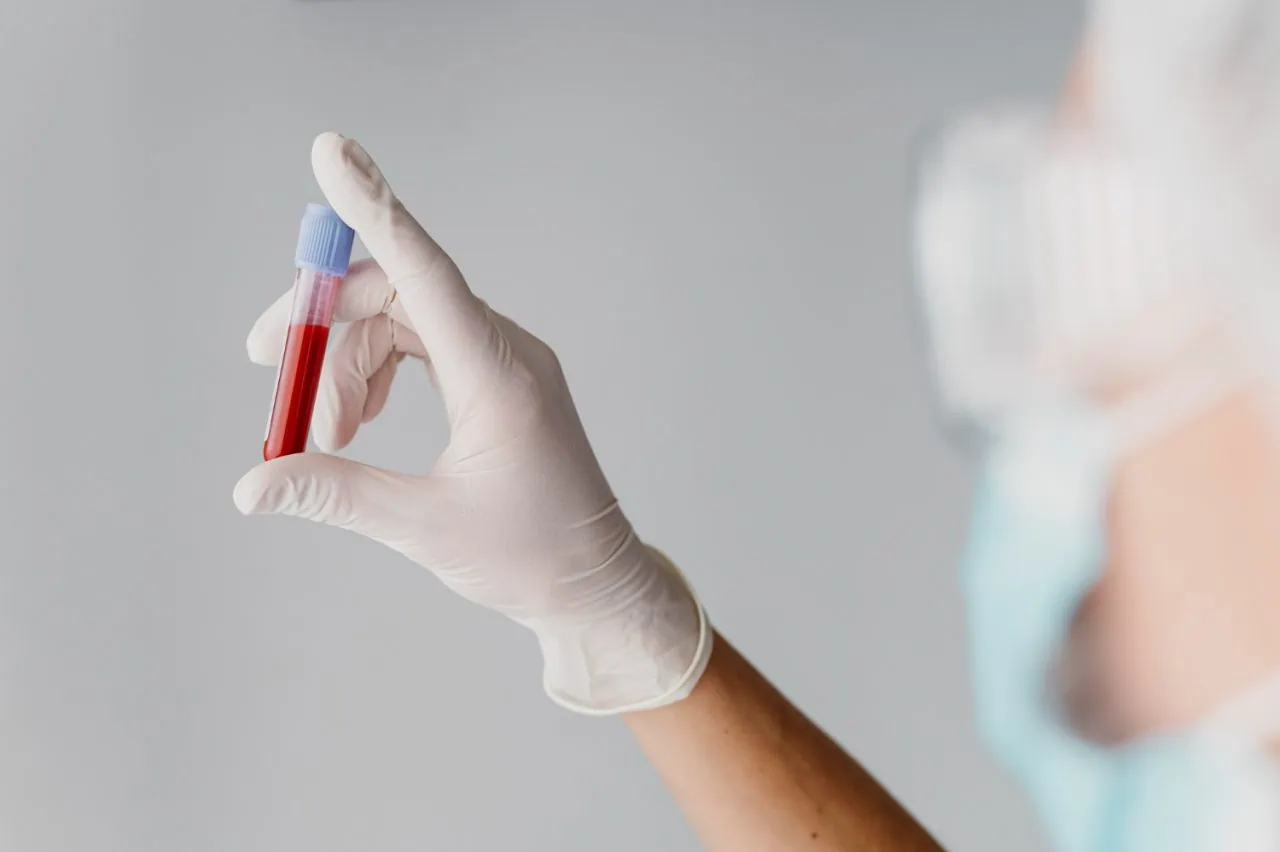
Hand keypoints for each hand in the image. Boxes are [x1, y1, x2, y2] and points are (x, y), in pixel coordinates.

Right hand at [234, 133, 710, 713]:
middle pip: (396, 292)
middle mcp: (505, 350)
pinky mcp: (499, 378)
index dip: (373, 209)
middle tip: (275, 381)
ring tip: (323, 435)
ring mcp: (504, 360)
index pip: (424, 270)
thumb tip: (252, 485)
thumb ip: (334, 493)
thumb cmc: (531, 556)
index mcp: (497, 374)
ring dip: (348, 362)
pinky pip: (424, 343)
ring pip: (403, 320)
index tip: (330, 151)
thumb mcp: (423, 527)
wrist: (595, 583)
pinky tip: (358, 419)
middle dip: (325, 327)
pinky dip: (378, 370)